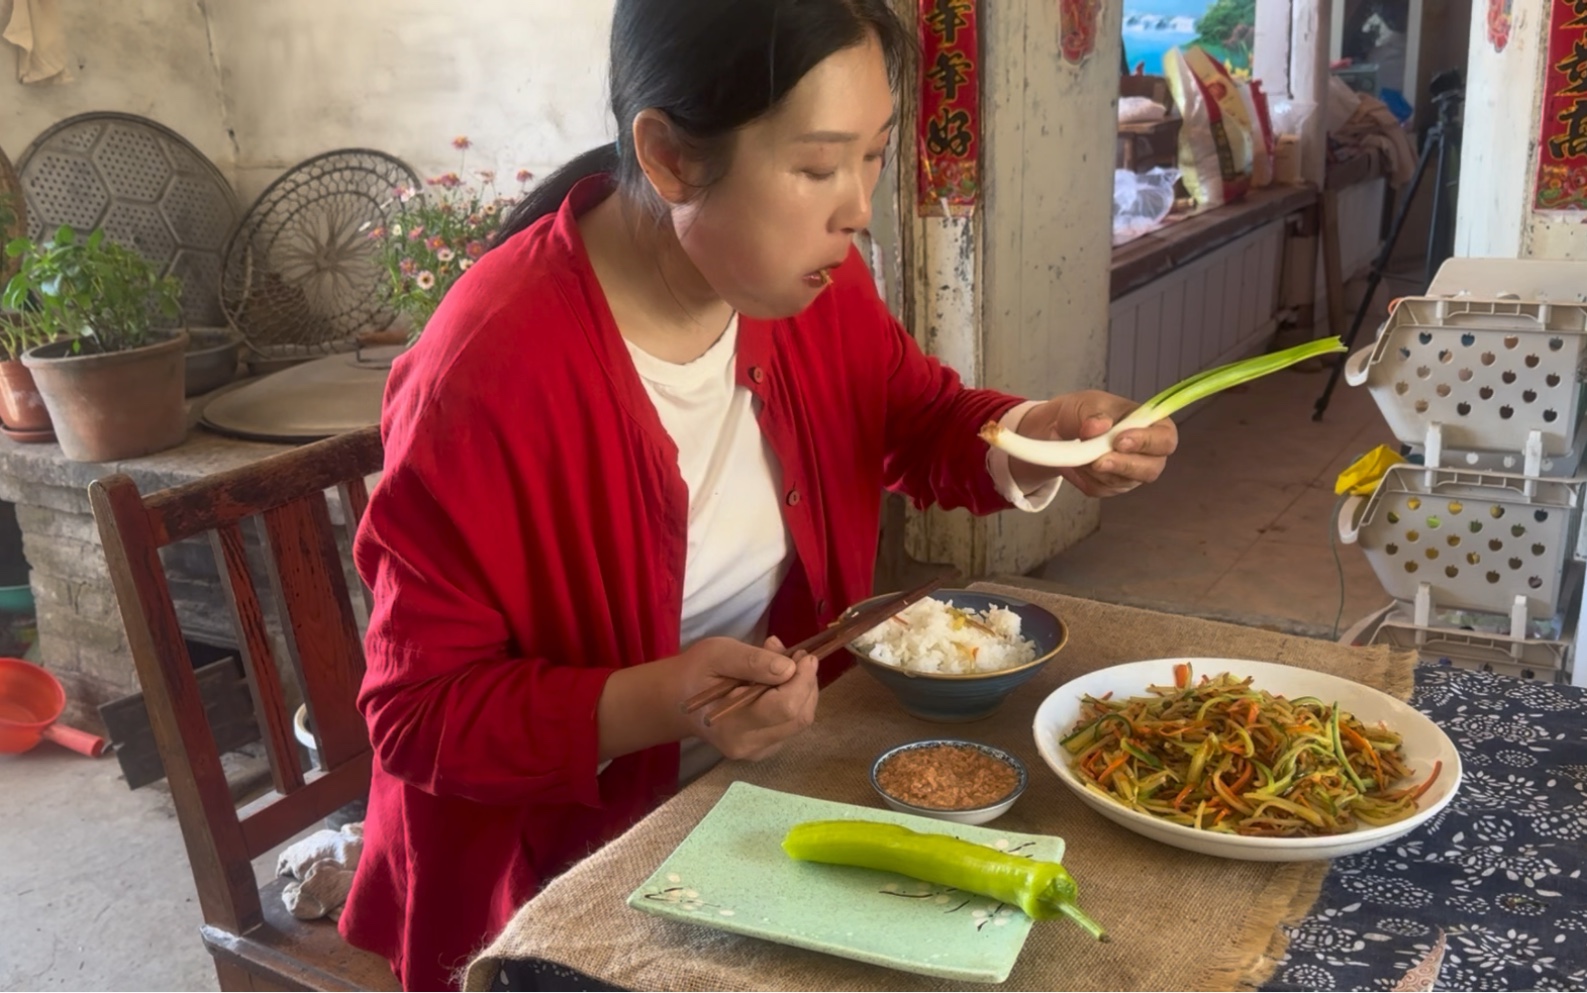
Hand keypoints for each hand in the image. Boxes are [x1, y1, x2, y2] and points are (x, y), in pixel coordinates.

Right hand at [676, 636, 818, 760]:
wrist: (679, 701)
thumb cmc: (696, 673)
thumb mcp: (718, 653)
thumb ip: (753, 660)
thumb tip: (790, 668)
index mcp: (731, 725)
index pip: (784, 708)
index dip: (802, 680)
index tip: (804, 656)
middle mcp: (747, 745)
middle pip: (798, 717)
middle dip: (806, 683)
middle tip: (798, 656)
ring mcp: (758, 751)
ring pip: (800, 721)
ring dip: (803, 690)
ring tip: (786, 665)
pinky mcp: (765, 749)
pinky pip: (793, 724)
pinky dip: (795, 700)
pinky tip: (779, 684)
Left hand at [1010, 390, 1177, 497]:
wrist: (1062, 427)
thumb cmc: (1086, 411)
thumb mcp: (1089, 404)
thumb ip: (1095, 414)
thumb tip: (1098, 426)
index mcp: (1152, 426)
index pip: (1165, 439)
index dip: (1146, 442)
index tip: (1120, 440)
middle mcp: (1148, 454)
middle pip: (1151, 470)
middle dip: (1123, 465)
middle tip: (1099, 460)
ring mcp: (1131, 474)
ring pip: (1123, 482)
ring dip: (1099, 470)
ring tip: (1081, 452)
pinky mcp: (1111, 487)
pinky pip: (1101, 489)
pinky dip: (1086, 477)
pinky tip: (1078, 463)